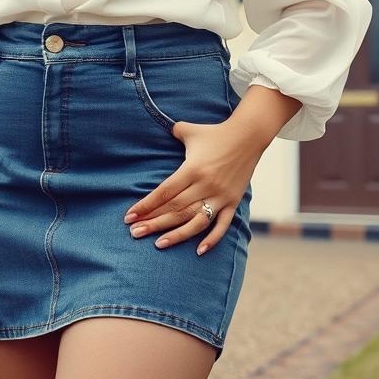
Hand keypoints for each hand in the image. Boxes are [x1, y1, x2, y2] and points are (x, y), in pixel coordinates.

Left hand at [123, 119, 262, 255]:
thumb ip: (172, 132)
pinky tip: (198, 251)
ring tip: (158, 244)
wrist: (249, 135)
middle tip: (134, 233)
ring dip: (176, 235)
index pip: (164, 192)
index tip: (129, 216)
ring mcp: (220, 196)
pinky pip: (222, 225)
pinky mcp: (233, 202)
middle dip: (153, 222)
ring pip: (195, 221)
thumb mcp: (189, 130)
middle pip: (175, 209)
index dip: (146, 205)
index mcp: (192, 169)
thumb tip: (157, 128)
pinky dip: (212, 239)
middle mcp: (205, 185)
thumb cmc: (215, 132)